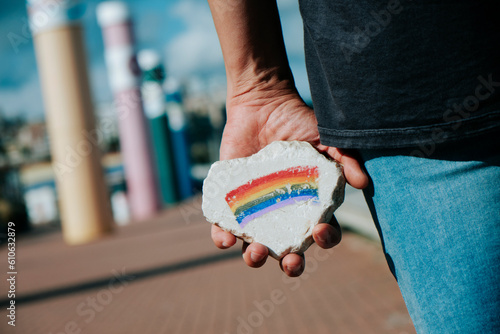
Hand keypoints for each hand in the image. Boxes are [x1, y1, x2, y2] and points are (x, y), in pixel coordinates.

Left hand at [211, 83, 368, 276]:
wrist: (262, 105)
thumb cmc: (299, 124)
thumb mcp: (327, 139)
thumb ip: (345, 158)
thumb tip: (363, 183)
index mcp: (308, 204)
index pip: (320, 232)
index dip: (324, 238)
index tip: (318, 231)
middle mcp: (283, 213)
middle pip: (288, 250)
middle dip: (291, 263)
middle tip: (290, 261)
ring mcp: (257, 209)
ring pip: (256, 245)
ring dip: (256, 257)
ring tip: (256, 254)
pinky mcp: (232, 201)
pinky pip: (225, 226)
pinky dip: (223, 237)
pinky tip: (226, 238)